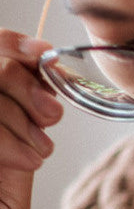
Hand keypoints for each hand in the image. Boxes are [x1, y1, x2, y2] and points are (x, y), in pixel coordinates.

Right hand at [0, 30, 61, 208]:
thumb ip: (22, 119)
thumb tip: (43, 77)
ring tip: (34, 152)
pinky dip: (8, 139)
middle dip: (23, 83)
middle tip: (49, 116)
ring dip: (20, 119)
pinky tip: (24, 162)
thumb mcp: (14, 161)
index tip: (45, 57)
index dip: (14, 46)